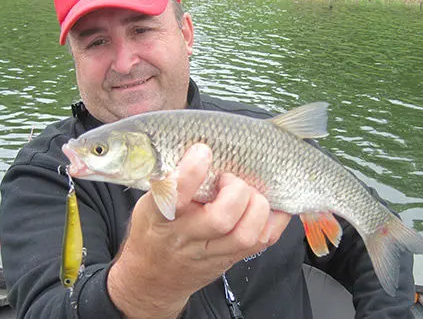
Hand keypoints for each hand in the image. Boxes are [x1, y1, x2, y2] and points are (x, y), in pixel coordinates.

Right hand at [107, 143, 290, 317]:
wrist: (153, 278)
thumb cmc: (154, 231)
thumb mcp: (148, 204)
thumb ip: (170, 181)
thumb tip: (198, 144)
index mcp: (161, 217)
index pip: (173, 196)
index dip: (191, 172)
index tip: (202, 151)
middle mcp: (187, 237)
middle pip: (221, 218)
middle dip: (236, 191)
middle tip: (230, 179)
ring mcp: (212, 253)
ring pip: (246, 234)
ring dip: (257, 206)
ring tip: (248, 193)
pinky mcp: (231, 260)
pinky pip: (264, 240)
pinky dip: (273, 218)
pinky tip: (267, 203)